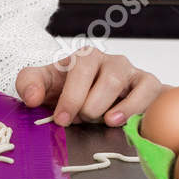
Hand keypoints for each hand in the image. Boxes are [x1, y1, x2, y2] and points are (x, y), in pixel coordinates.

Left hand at [16, 49, 160, 127]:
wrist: (104, 105)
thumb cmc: (73, 94)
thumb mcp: (47, 87)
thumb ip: (29, 85)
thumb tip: (31, 98)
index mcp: (82, 57)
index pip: (77, 70)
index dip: (69, 97)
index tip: (61, 119)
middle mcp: (107, 60)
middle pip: (100, 77)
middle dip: (87, 104)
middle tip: (80, 120)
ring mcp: (129, 71)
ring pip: (118, 83)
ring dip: (106, 107)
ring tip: (99, 120)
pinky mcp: (148, 84)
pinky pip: (147, 91)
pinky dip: (133, 107)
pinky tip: (119, 120)